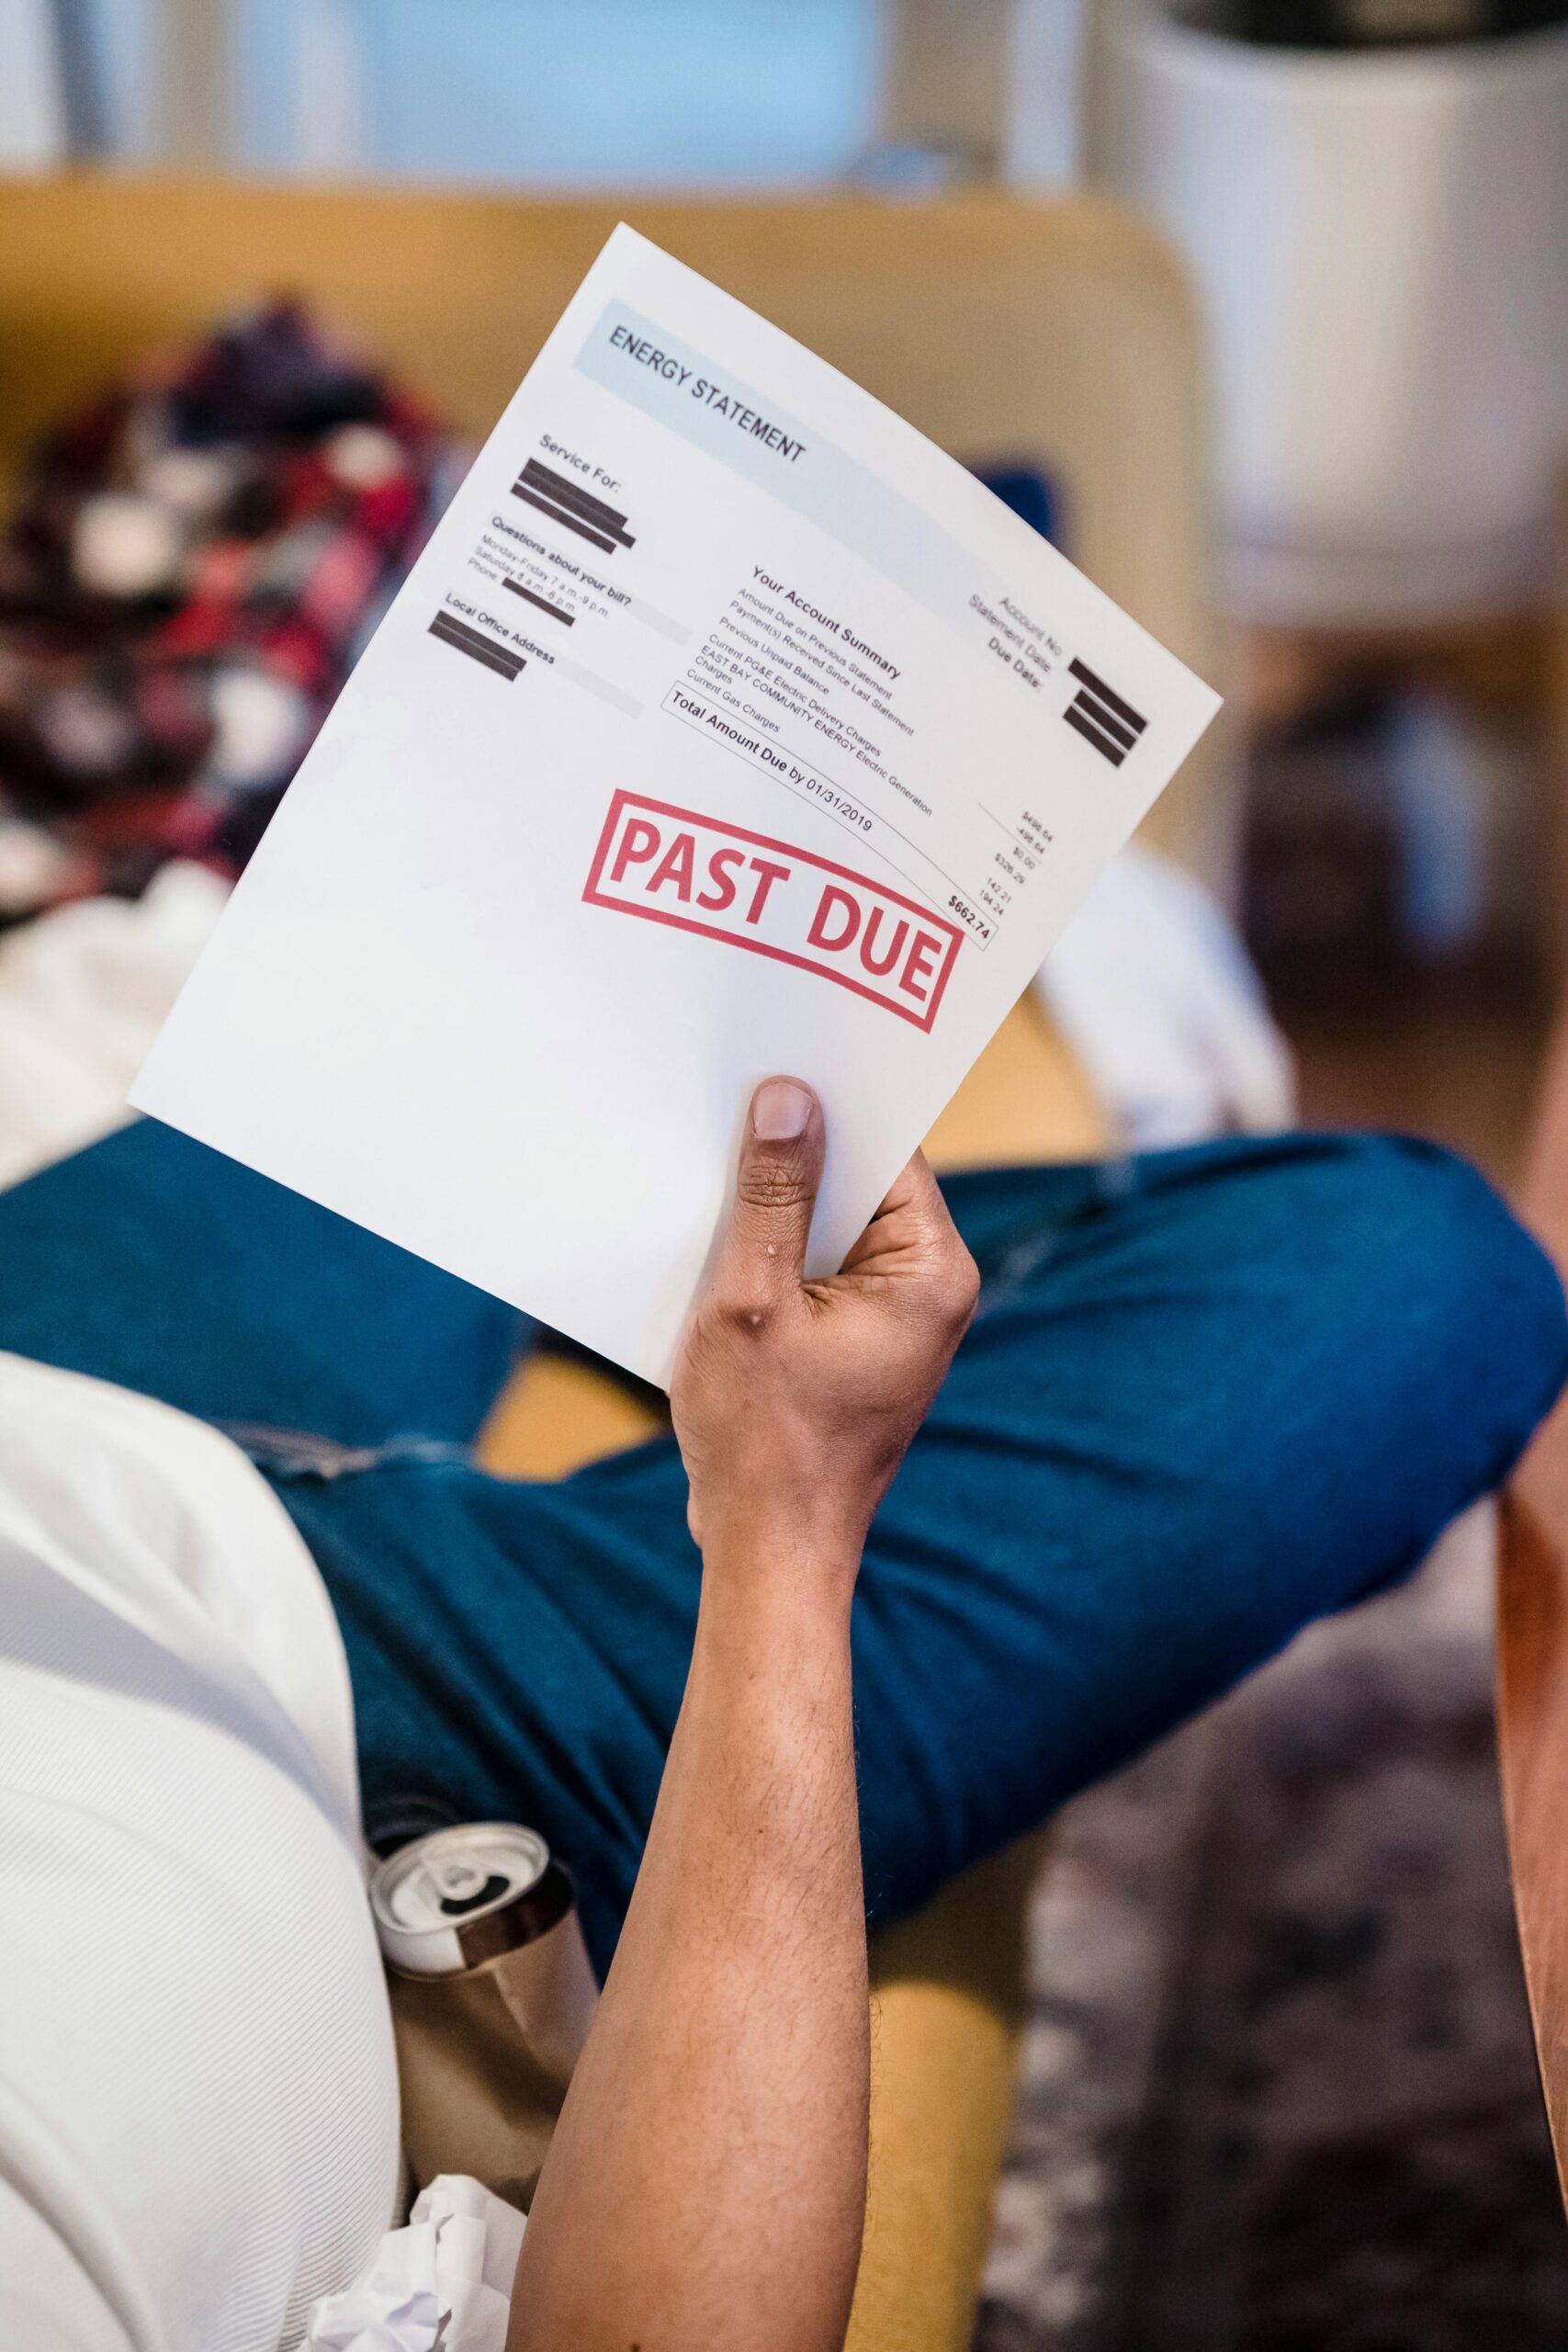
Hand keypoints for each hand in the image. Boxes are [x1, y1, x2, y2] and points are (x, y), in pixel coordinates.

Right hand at [671, 1076, 978, 1586]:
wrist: (768, 1552)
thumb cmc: (765, 1443)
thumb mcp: (752, 1303)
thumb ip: (771, 1198)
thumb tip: (788, 1100)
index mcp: (930, 1272)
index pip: (888, 1149)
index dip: (830, 1104)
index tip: (775, 1057)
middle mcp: (927, 1289)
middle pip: (858, 1182)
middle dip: (791, 1152)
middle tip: (725, 1102)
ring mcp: (892, 1318)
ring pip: (828, 1225)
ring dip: (770, 1208)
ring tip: (705, 1170)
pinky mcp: (853, 1343)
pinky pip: (813, 1269)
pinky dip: (767, 1255)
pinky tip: (709, 1241)